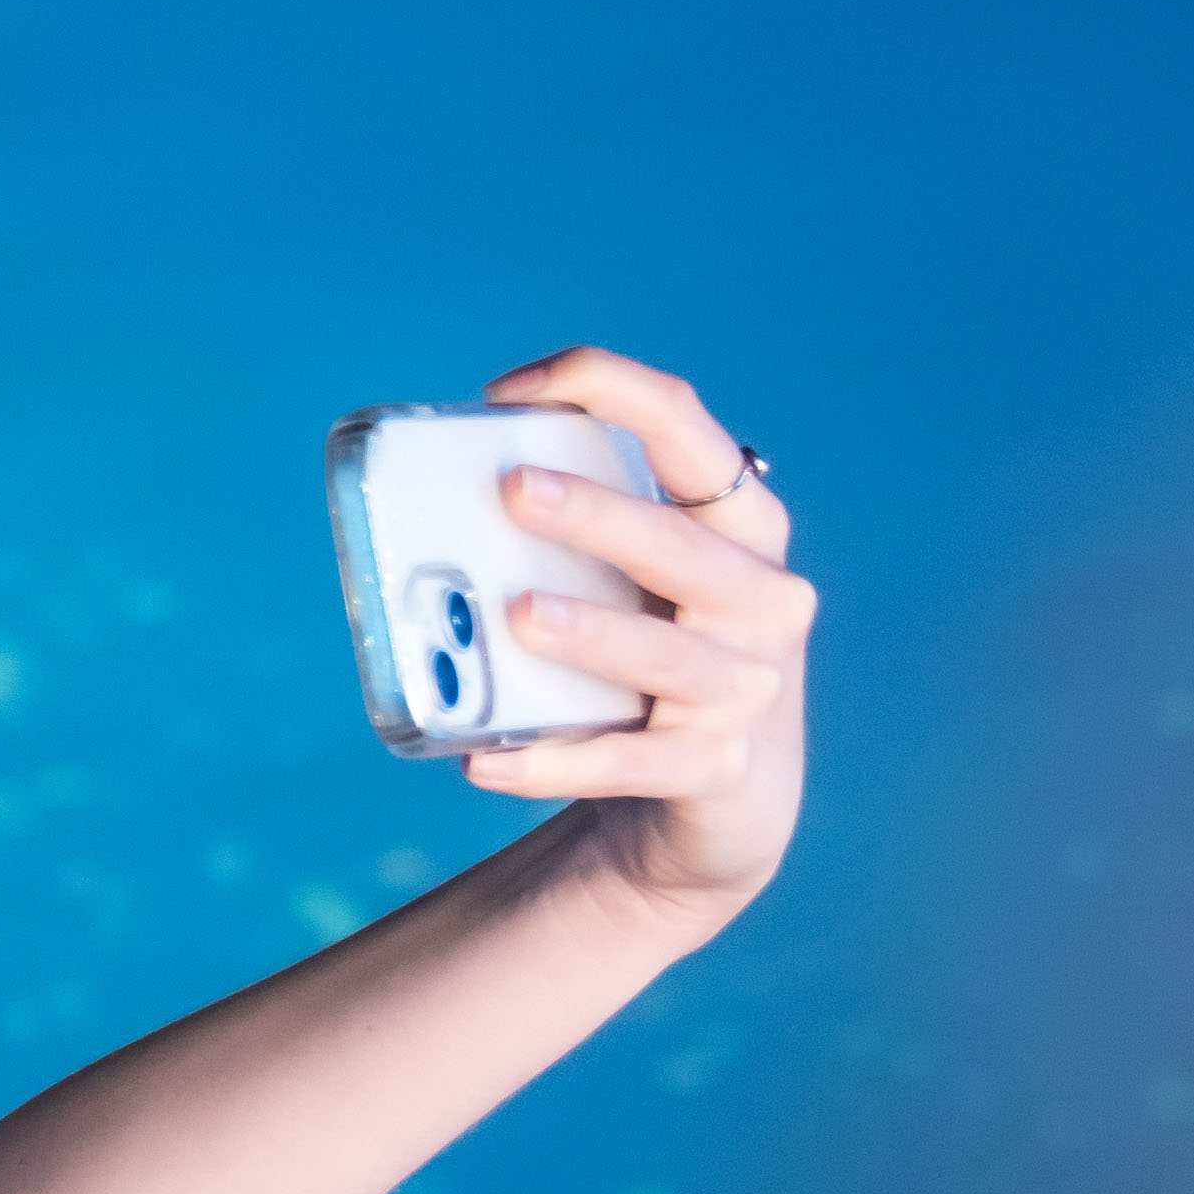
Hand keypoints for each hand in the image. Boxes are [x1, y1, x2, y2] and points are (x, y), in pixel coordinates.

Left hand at [464, 343, 813, 917]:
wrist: (725, 803)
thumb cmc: (659, 665)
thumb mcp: (641, 592)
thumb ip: (578, 546)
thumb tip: (429, 517)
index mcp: (742, 527)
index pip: (687, 429)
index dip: (608, 390)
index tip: (509, 391)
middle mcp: (763, 598)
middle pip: (679, 544)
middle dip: (599, 514)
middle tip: (514, 490)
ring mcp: (747, 687)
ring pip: (664, 654)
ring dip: (591, 632)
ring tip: (518, 613)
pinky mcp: (714, 769)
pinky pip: (625, 763)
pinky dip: (554, 761)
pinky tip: (485, 761)